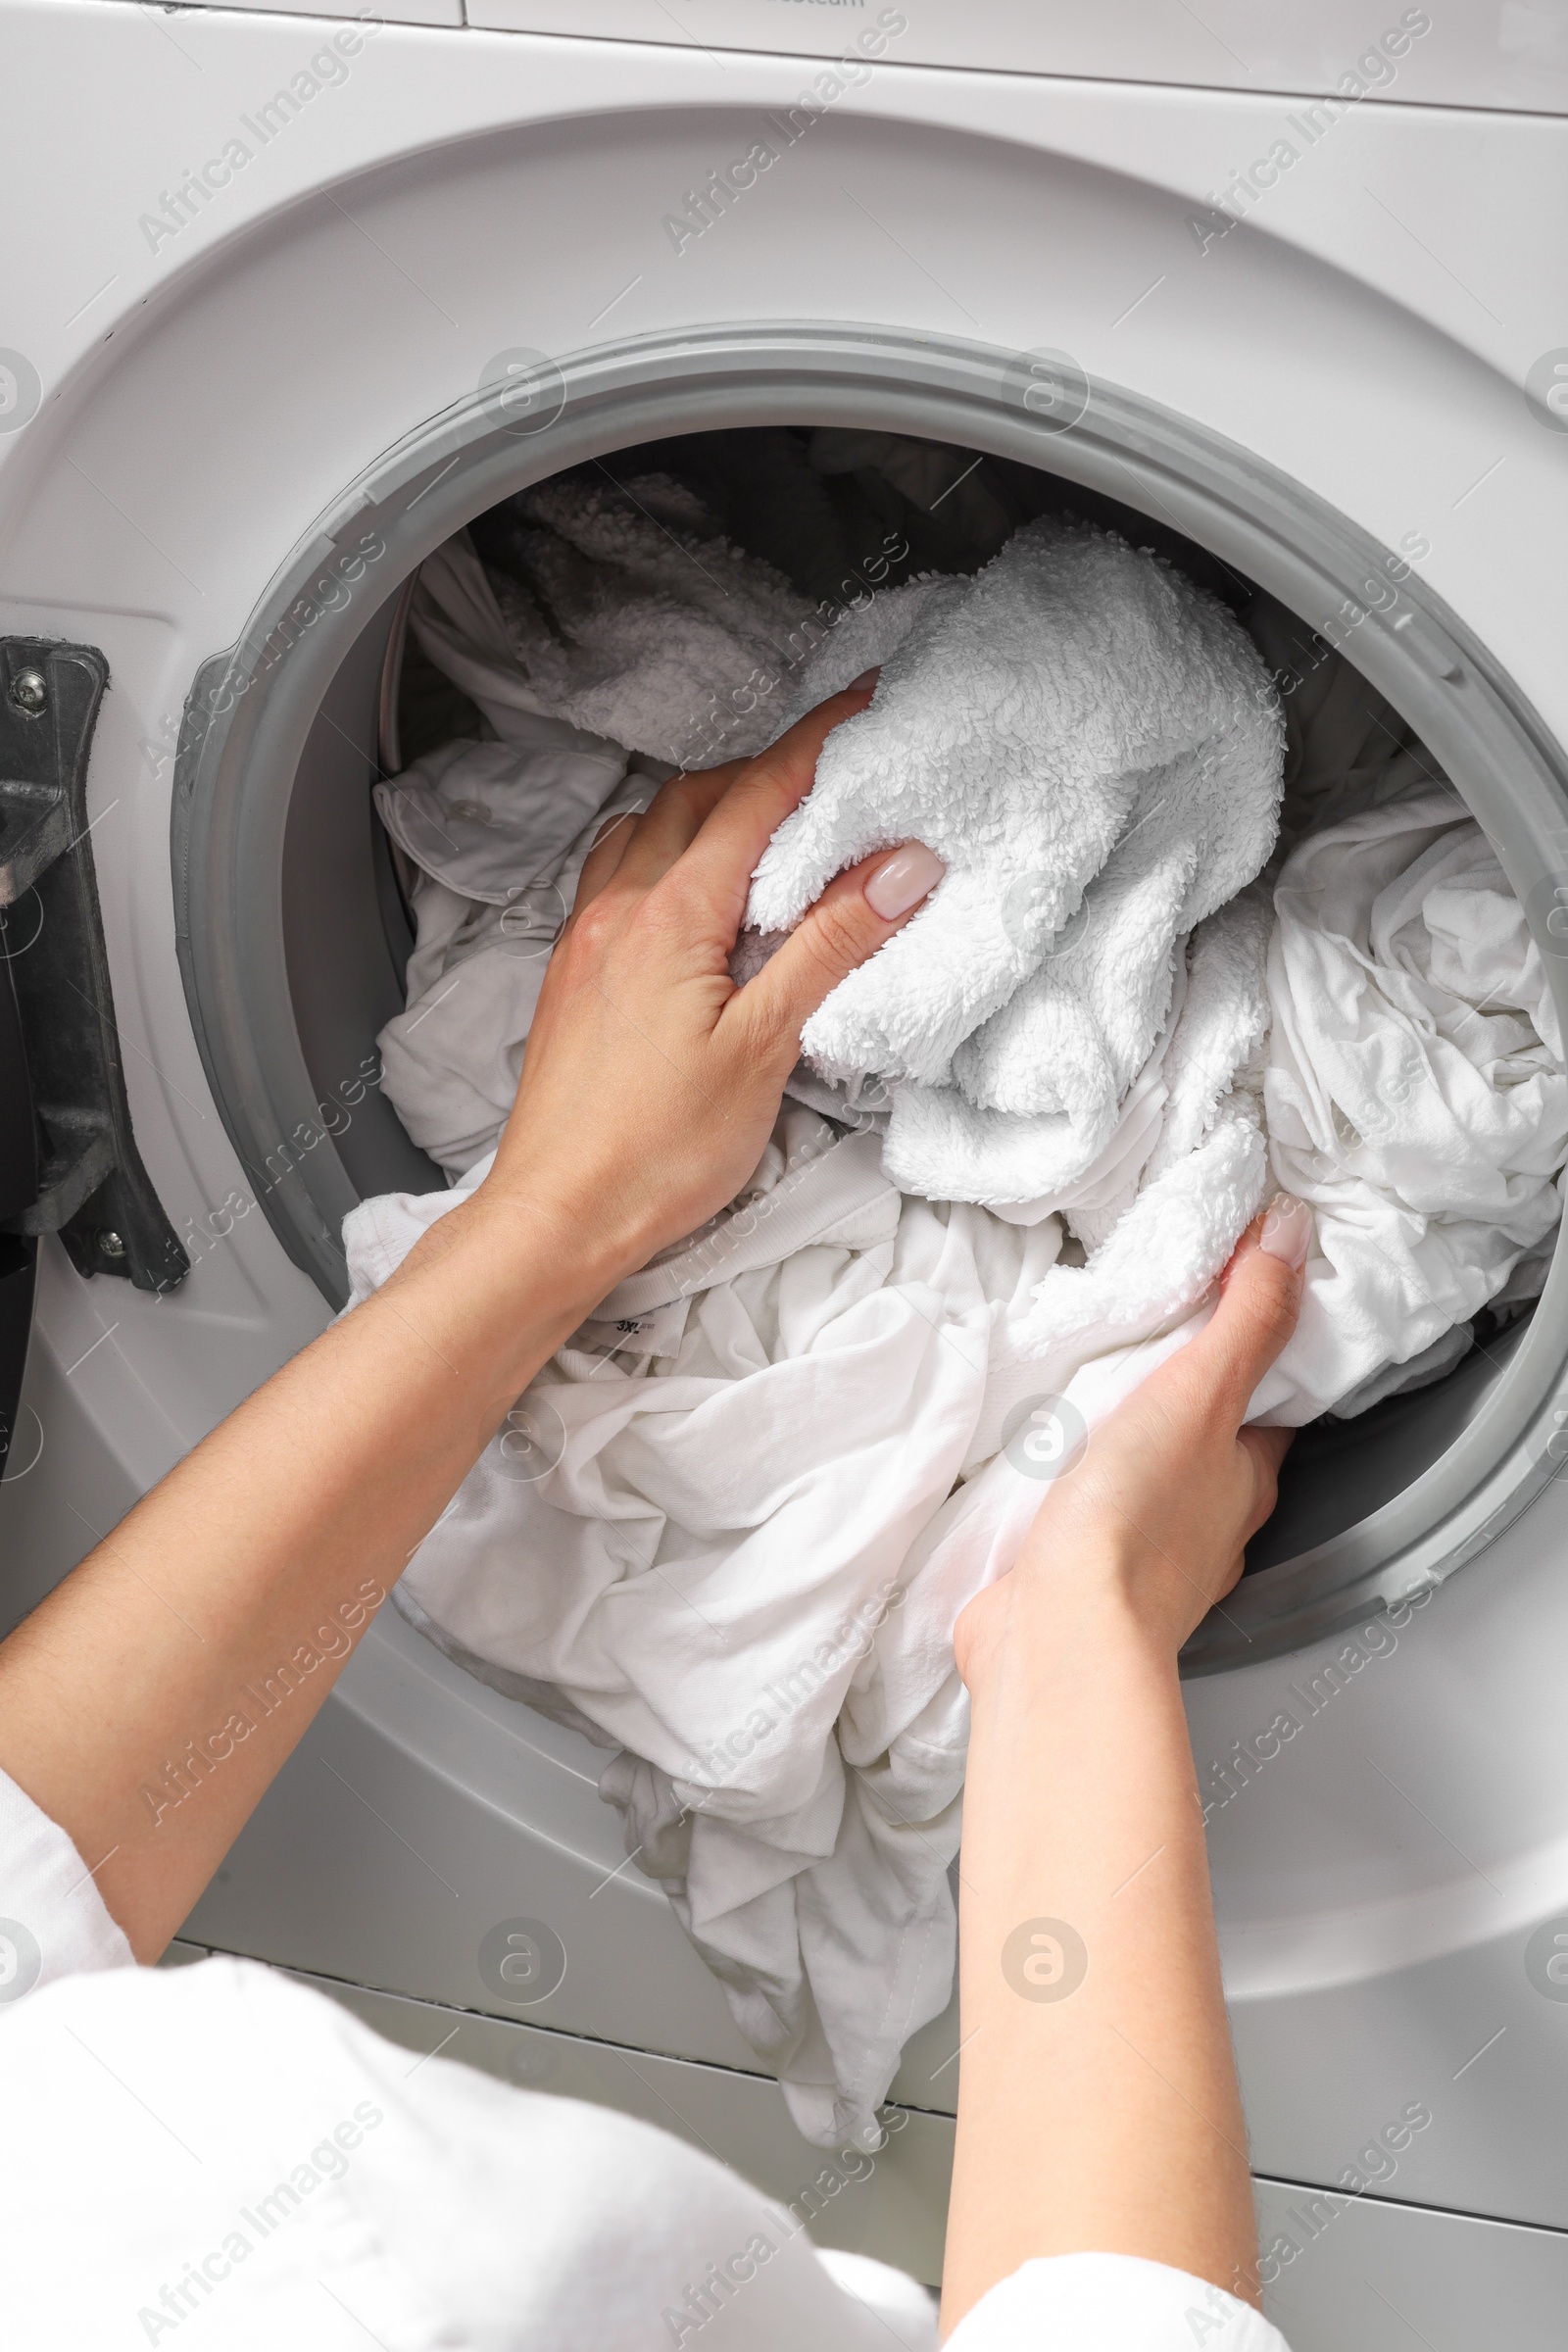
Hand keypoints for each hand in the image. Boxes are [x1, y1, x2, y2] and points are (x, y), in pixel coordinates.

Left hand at [478, 683, 944, 1292]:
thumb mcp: (765, 1046)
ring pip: (647, 830)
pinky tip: (691, 890)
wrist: (557, 1216)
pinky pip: (616, 875)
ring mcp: (586, 939)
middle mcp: (618, 908)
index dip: (816, 743)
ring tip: (770, 827)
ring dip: (710, 808)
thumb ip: (830, 947)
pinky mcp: (572, 975)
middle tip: (832, 772)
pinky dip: (664, 852)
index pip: (757, 796)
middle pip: (697, 798)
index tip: (865, 703)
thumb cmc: (656, 1150)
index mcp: (671, 913)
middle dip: (767, 770)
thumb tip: (898, 867)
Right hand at [955, 1196, 1310, 1685]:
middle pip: (1210, 1446)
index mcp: (1249, 1480)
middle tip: (1148, 1342)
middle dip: (1183, 1401)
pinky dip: (1073, 1494)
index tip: (1232, 1301)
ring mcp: (1144, 1559)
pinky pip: (1086, 1522)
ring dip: (1125, 1449)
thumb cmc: (1132, 1528)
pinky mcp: (1080, 1580)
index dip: (1258, 1351)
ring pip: (1149, 1486)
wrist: (1058, 1634)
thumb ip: (1246, 1318)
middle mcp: (1208, 1525)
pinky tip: (1044, 1475)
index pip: (1273, 1403)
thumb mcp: (1201, 1393)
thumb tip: (1291, 1235)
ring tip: (1089, 1398)